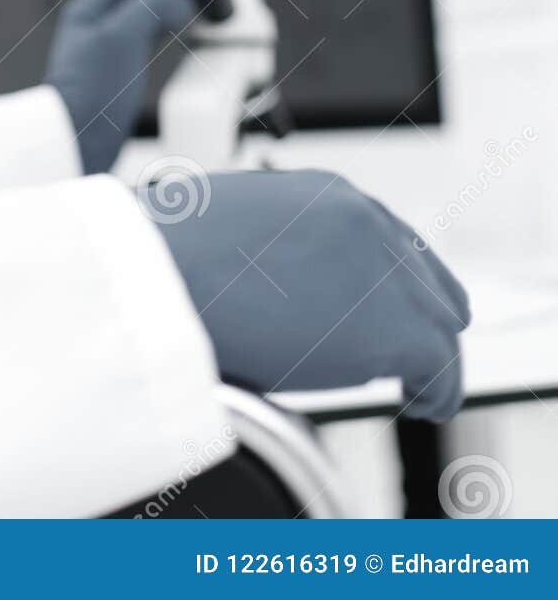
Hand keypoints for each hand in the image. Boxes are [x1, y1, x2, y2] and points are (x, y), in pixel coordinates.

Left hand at [45, 0, 197, 173]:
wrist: (73, 145)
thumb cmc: (89, 91)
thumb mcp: (120, 37)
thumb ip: (151, 7)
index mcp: (91, 7)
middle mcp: (98, 22)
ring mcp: (109, 46)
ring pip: (149, 8)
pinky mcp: (121, 69)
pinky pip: (152, 33)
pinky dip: (173, 22)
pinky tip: (188, 24)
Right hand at [143, 167, 470, 420]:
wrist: (156, 276)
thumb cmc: (167, 256)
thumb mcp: (229, 224)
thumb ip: (274, 243)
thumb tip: (269, 282)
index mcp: (326, 194)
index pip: (391, 240)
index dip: (386, 286)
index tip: (374, 314)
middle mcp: (365, 221)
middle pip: (427, 277)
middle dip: (416, 318)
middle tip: (399, 358)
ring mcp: (384, 271)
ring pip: (442, 322)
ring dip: (428, 357)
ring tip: (414, 388)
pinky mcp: (394, 326)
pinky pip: (443, 370)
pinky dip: (436, 393)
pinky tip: (418, 405)